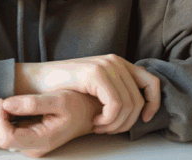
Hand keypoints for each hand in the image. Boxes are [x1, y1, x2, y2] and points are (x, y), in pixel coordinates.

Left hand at [0, 91, 102, 157]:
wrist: (89, 113)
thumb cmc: (78, 106)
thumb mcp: (59, 99)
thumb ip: (32, 103)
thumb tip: (6, 104)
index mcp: (40, 140)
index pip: (5, 137)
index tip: (4, 100)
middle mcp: (32, 147)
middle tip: (7, 100)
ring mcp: (29, 144)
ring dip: (0, 118)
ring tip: (13, 103)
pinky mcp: (27, 138)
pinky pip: (6, 131)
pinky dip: (5, 119)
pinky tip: (17, 108)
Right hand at [16, 54, 159, 133]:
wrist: (37, 83)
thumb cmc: (64, 89)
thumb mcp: (96, 89)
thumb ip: (116, 90)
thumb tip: (140, 108)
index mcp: (119, 63)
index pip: (152, 82)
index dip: (153, 104)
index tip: (143, 120)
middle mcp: (115, 61)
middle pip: (140, 100)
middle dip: (127, 122)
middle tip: (107, 129)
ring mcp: (106, 65)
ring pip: (129, 105)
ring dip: (115, 123)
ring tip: (99, 127)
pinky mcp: (96, 73)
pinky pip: (116, 104)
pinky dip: (108, 119)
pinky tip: (94, 122)